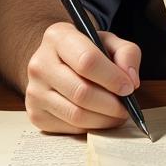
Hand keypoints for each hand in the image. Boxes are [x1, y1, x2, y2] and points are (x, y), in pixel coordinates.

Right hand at [24, 21, 141, 133]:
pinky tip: (100, 117)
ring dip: (104, 119)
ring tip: (118, 114)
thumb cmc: (87, 50)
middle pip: (81, 92)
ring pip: (76, 114)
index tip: (129, 88)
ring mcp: (34, 91)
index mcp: (58, 37)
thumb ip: (127, 53)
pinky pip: (69, 128)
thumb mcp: (109, 41)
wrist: (58, 61)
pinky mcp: (36, 114)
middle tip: (126, 107)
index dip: (112, 78)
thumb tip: (131, 81)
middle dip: (111, 104)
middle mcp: (40, 64)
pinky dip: (91, 127)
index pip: (87, 61)